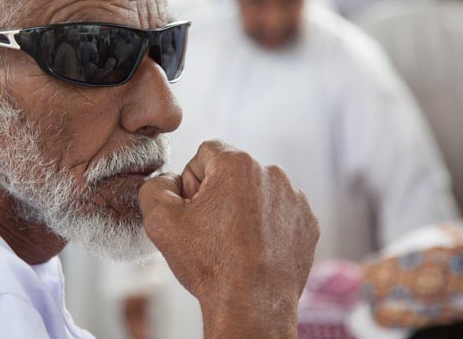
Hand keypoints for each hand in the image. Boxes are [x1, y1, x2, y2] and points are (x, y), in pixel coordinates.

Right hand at [139, 140, 319, 338]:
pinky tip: (254, 251)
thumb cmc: (210, 265)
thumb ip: (154, 187)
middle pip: (233, 173)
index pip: (205, 154)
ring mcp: (295, 200)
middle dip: (218, 195)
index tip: (193, 209)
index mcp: (237, 164)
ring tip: (233, 244)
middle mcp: (272, 174)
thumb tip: (167, 182)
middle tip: (209, 230)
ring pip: (257, 193)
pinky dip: (266, 227)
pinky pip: (279, 214)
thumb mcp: (160, 221)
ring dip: (243, 210)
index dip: (191, 181)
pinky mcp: (308, 223)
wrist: (251, 308)